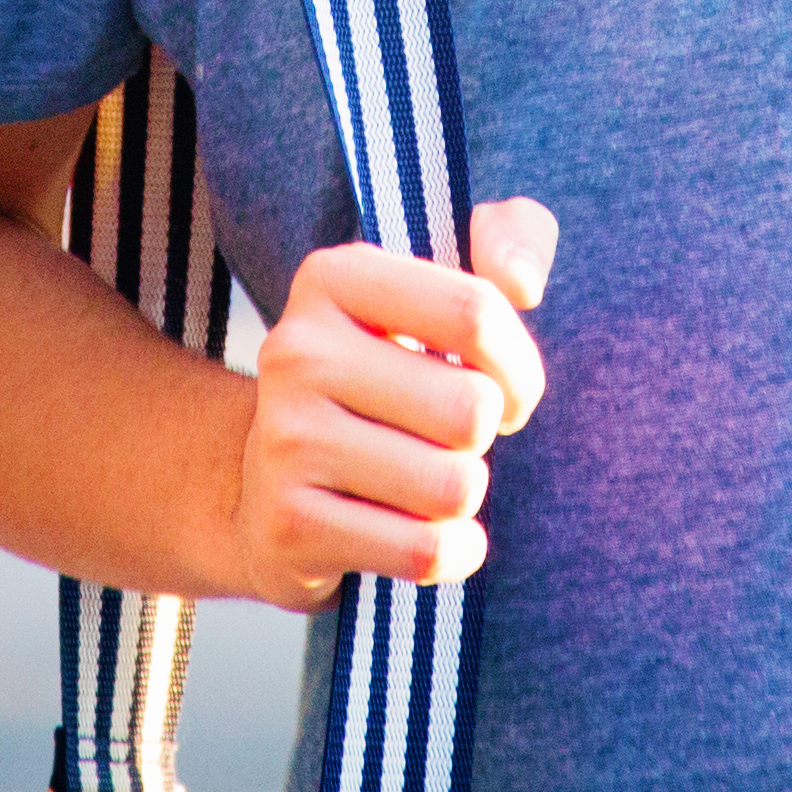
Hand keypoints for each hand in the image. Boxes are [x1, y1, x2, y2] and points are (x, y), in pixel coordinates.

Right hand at [231, 199, 557, 604]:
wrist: (268, 489)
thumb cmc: (390, 381)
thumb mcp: (445, 292)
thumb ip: (513, 240)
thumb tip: (523, 280)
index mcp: (333, 277)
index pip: (476, 311)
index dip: (517, 366)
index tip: (503, 388)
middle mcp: (296, 351)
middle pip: (470, 407)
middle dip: (484, 438)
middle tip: (451, 439)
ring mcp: (284, 440)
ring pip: (454, 486)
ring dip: (463, 495)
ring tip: (426, 482)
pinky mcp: (288, 526)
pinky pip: (426, 551)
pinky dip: (453, 552)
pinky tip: (428, 536)